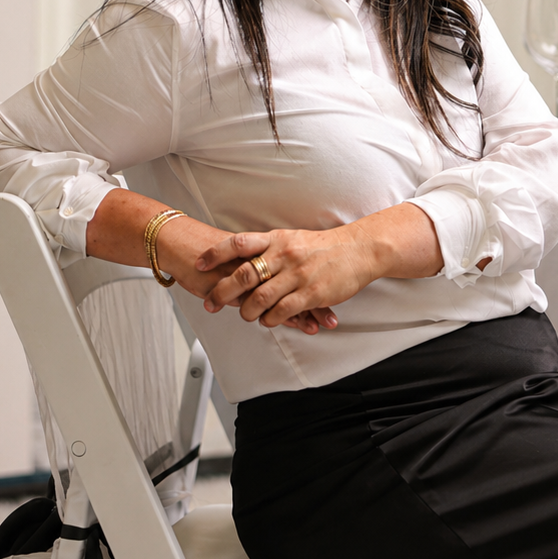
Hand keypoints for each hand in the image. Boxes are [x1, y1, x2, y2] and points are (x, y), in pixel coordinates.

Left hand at [198, 227, 369, 330]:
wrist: (358, 249)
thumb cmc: (323, 247)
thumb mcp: (292, 238)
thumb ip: (268, 248)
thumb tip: (241, 258)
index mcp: (276, 239)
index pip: (239, 243)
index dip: (215, 253)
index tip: (199, 263)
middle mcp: (284, 254)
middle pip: (244, 274)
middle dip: (222, 291)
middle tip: (210, 302)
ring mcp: (297, 274)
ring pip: (260, 297)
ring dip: (247, 311)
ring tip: (244, 315)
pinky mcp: (311, 293)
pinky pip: (282, 311)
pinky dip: (270, 319)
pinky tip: (268, 320)